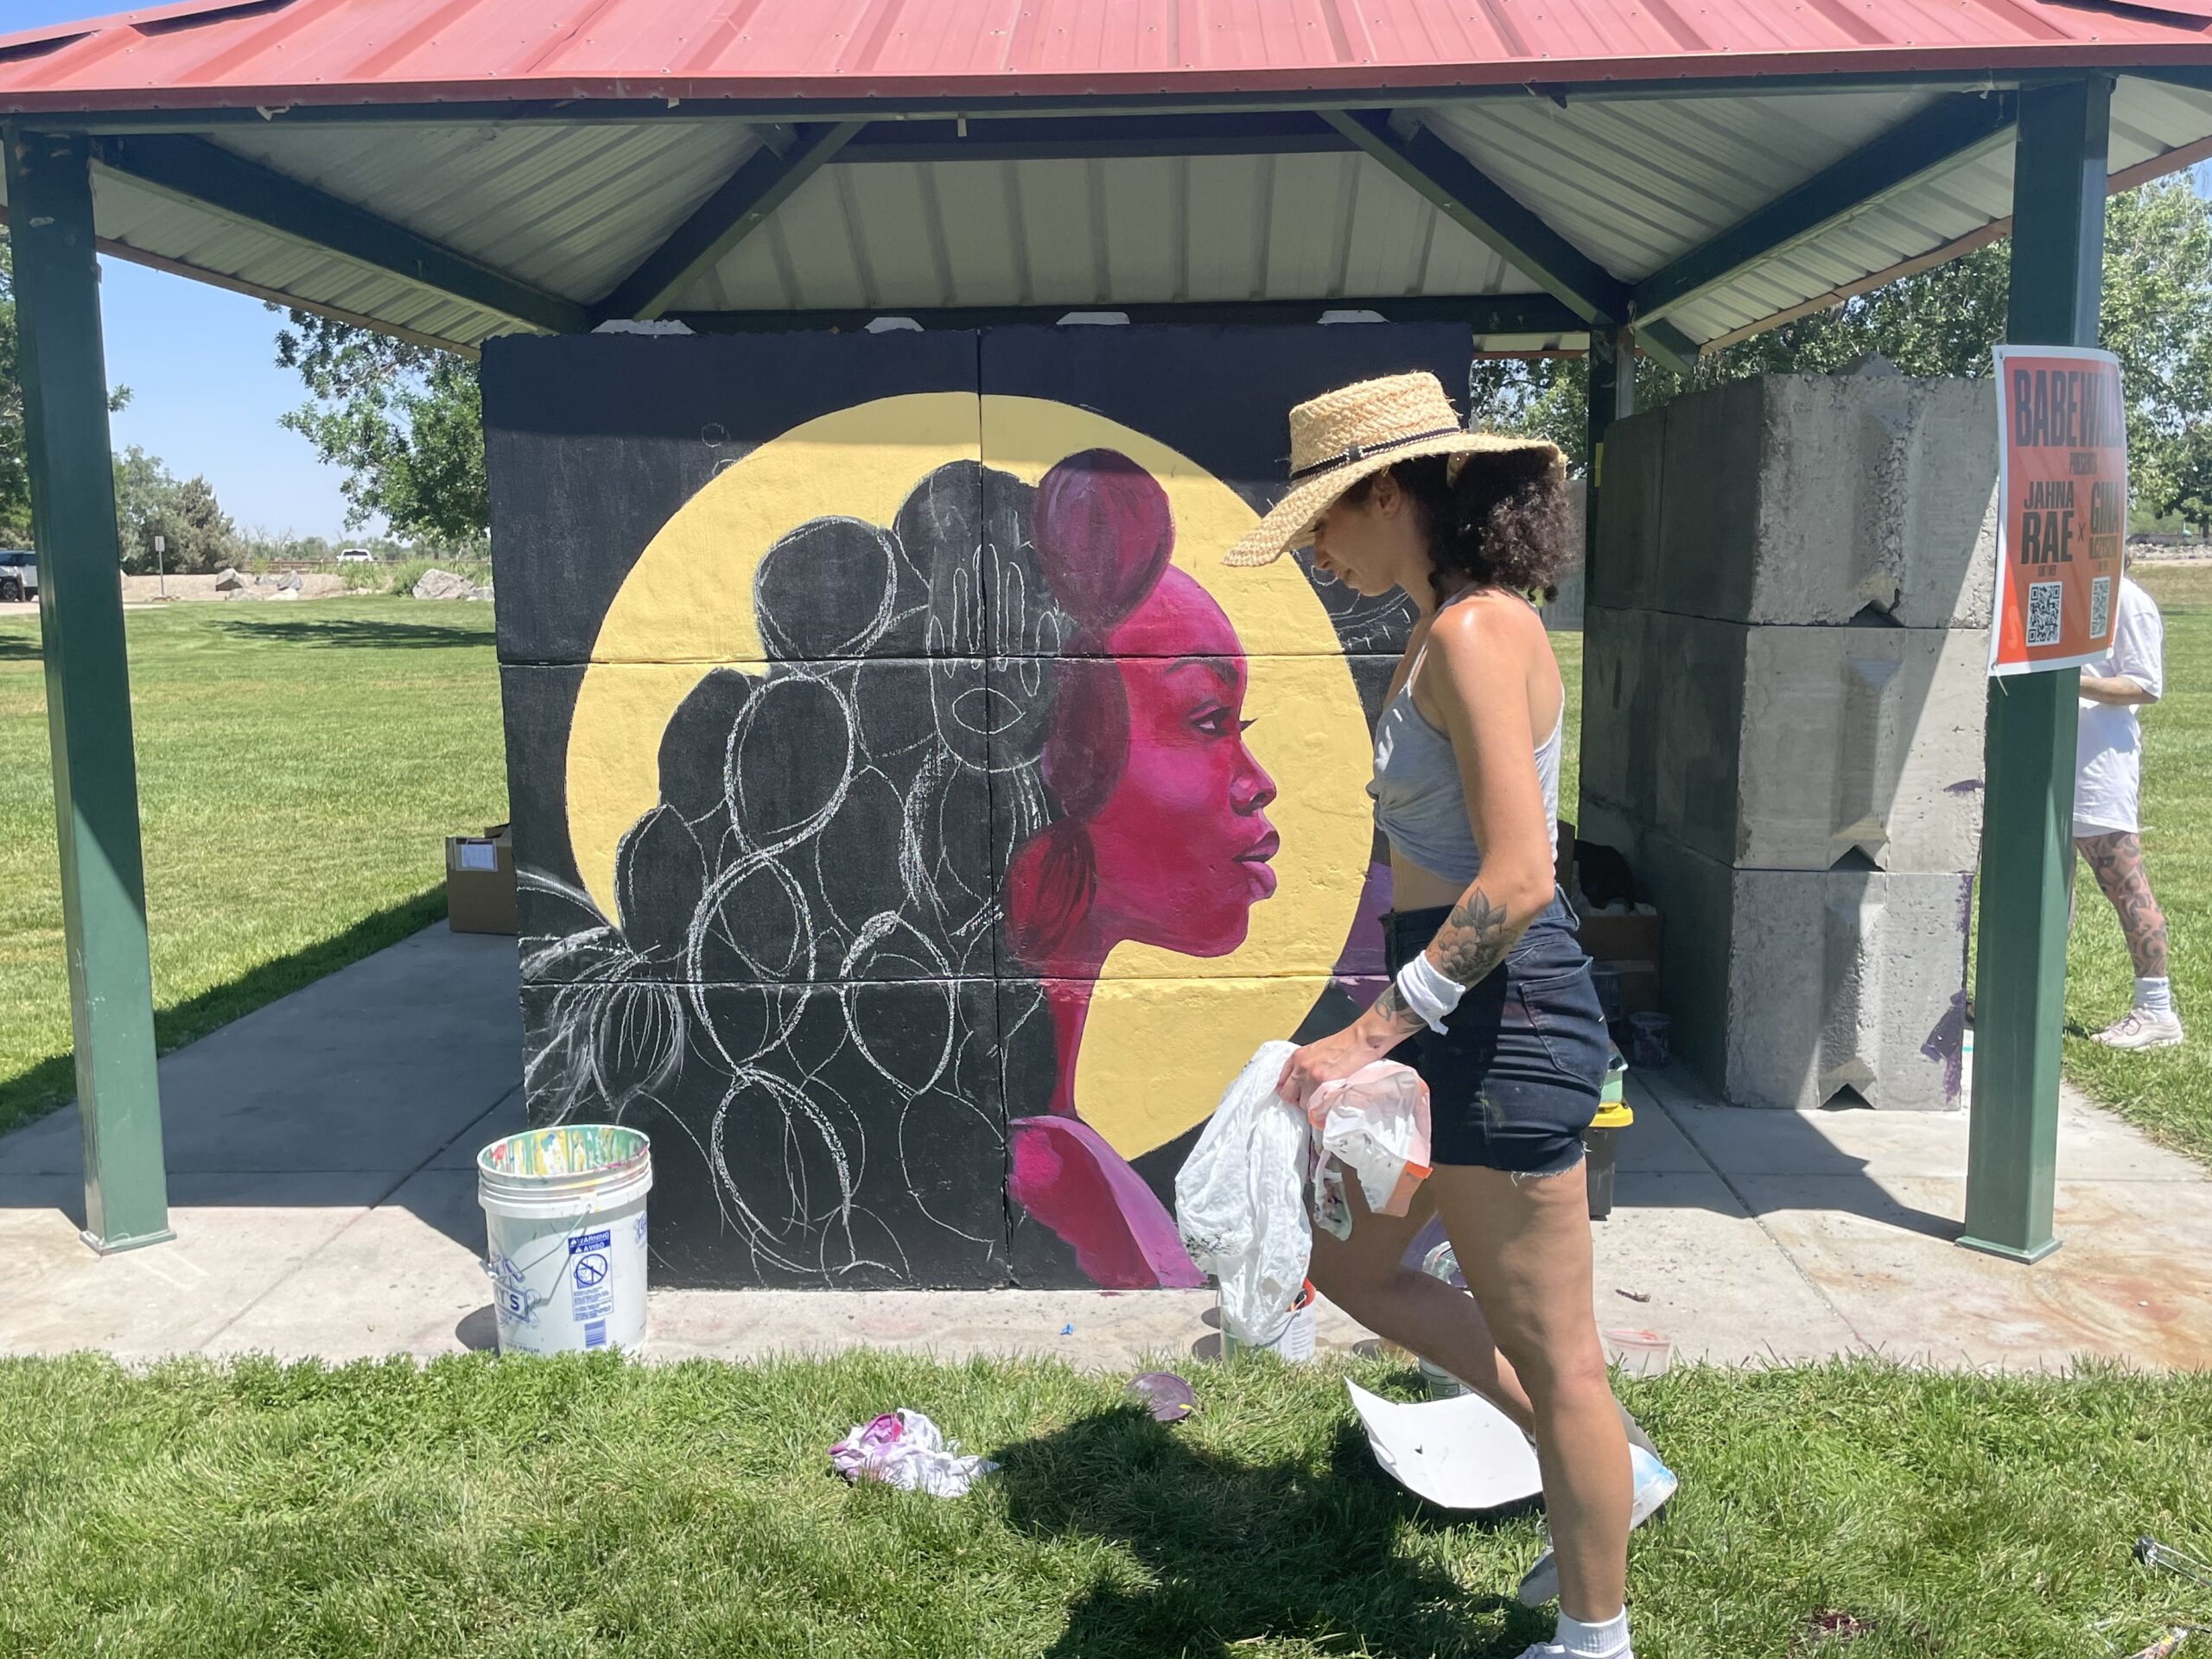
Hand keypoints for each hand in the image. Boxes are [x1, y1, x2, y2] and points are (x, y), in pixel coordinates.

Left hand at [1276, 1017, 1395, 1106]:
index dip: (1289, 1091)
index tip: (1295, 1095)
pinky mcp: (1326, 1086)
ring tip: (1324, 1100)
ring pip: (1303, 1104)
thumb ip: (1305, 1065)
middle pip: (1287, 1095)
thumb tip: (1300, 1084)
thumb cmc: (1344, 1044)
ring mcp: (1312, 1078)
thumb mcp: (1316, 1050)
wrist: (1362, 1040)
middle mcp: (1301, 1067)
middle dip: (1297, 1100)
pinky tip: (1329, 1104)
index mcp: (1297, 1057)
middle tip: (1309, 1101)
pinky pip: (1317, 1107)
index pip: (1281, 1082)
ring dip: (1312, 1105)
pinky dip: (1322, 1109)